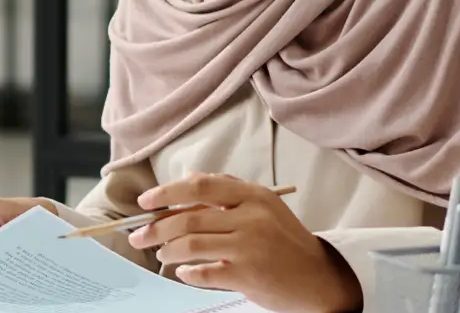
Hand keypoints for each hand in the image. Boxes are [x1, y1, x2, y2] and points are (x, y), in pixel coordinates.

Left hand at [131, 173, 360, 312]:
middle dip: (155, 228)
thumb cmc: (286, 240)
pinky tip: (184, 272)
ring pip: (190, 245)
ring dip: (167, 251)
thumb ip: (227, 190)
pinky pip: (203, 272)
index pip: (199, 186)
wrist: (321, 277)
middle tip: (138, 237)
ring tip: (161, 255)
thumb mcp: (264, 206)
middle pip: (187, 218)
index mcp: (253, 196)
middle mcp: (251, 218)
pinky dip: (186, 273)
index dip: (166, 193)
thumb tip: (186, 181)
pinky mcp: (248, 275)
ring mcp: (249, 247)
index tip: (145, 202)